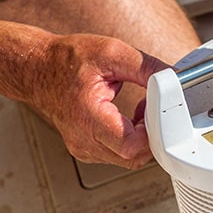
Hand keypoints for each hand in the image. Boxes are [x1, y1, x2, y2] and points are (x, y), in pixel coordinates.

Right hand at [29, 34, 167, 168]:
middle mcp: (83, 139)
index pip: (130, 146)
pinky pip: (118, 156)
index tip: (155, 112)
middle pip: (133, 158)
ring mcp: (84, 149)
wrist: (38, 70)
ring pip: (128, 160)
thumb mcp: (112, 53)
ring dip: (141, 139)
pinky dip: (130, 141)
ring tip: (137, 111)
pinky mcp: (86, 151)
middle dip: (151, 136)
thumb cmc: (68, 61)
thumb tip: (174, 78)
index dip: (151, 133)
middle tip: (150, 110)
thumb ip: (146, 67)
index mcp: (88, 116)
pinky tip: (127, 119)